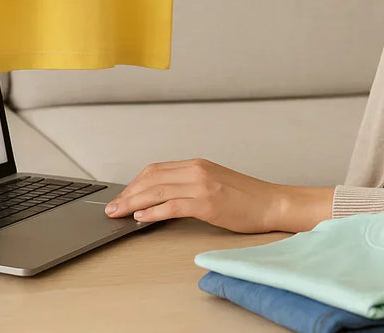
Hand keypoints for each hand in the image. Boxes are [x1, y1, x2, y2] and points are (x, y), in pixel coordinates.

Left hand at [104, 158, 328, 232]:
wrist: (273, 203)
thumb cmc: (247, 198)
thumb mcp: (214, 183)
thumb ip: (190, 186)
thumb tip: (161, 198)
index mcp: (197, 164)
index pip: (155, 170)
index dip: (134, 184)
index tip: (121, 197)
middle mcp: (197, 170)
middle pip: (151, 178)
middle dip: (127, 193)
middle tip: (111, 208)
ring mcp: (202, 185)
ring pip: (157, 190)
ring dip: (133, 203)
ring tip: (119, 214)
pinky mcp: (208, 202)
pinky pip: (172, 205)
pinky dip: (153, 212)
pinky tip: (142, 218)